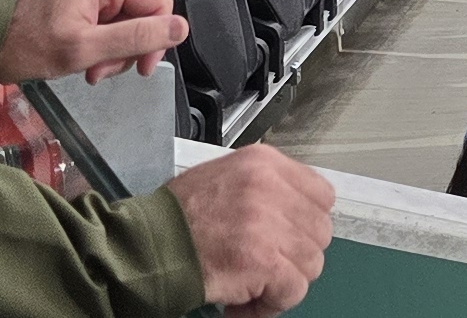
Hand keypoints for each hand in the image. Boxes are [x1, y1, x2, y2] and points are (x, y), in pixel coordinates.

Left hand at [0, 0, 187, 84]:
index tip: (139, 67)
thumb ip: (136, 37)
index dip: (156, 39)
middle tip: (101, 70)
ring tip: (88, 68)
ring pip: (126, 24)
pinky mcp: (80, 3)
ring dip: (113, 52)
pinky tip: (82, 60)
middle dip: (129, 49)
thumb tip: (180, 28)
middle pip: (143, 15)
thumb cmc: (25, 43)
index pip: (160, 5)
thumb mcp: (85, 47)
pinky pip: (107, 25)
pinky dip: (99, 47)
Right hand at [165, 144, 334, 316]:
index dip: (306, 223)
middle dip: (296, 255)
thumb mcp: (224, 178)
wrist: (145, 246)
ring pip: (311, 263)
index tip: (287, 239)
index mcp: (263, 162)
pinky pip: (293, 290)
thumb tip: (295, 212)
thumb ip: (264, 188)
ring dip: (283, 282)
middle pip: (319, 231)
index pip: (321, 195)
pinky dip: (271, 304)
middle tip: (265, 267)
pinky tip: (242, 303)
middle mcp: (270, 186)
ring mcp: (269, 223)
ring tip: (251, 286)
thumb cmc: (176, 217)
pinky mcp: (264, 259)